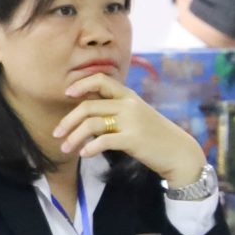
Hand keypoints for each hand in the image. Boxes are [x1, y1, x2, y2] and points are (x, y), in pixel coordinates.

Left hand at [55, 71, 207, 184]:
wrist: (179, 152)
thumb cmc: (153, 136)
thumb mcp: (136, 116)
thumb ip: (114, 111)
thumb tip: (85, 115)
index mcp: (129, 96)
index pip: (101, 80)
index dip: (81, 84)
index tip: (67, 94)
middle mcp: (129, 105)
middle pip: (88, 106)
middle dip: (67, 121)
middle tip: (56, 134)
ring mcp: (131, 121)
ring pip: (91, 124)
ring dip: (73, 137)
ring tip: (64, 149)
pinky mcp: (133, 139)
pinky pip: (103, 141)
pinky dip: (89, 148)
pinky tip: (83, 154)